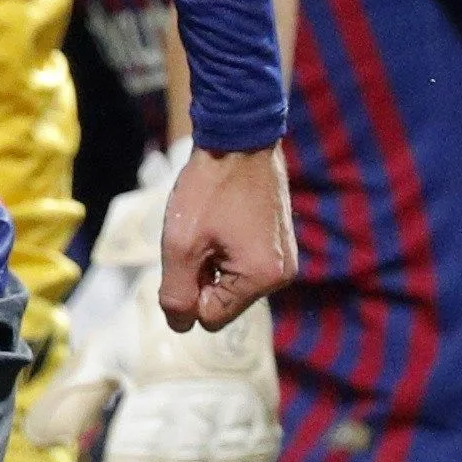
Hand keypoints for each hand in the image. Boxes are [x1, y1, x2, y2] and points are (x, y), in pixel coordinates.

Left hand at [161, 144, 296, 331]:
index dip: (187, 290)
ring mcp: (283, 256)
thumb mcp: (182, 244)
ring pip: (230, 280)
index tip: (185, 253)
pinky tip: (218, 218)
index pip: (211, 317)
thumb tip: (181, 327)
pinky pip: (242, 262)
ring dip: (210, 260)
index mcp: (263, 278)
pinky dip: (223, 247)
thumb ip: (177, 293)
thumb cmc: (209, 188)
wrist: (238, 135)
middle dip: (201, 275)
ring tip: (207, 222)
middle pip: (223, 301)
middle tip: (195, 234)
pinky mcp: (277, 241)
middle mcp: (282, 274)